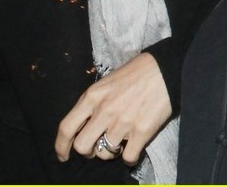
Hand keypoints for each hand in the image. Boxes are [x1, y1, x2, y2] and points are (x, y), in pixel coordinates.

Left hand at [55, 52, 171, 164]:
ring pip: (104, 154)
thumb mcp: (108, 81)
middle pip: (82, 146)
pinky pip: (128, 158)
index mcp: (93, 96)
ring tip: (120, 141)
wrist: (166, 68)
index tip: (63, 155)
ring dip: (110, 152)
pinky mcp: (140, 132)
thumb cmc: (137, 71)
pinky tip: (134, 147)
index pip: (66, 127)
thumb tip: (87, 123)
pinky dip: (130, 157)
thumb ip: (95, 101)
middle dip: (87, 151)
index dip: (61, 146)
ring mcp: (122, 123)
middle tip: (97, 146)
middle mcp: (104, 111)